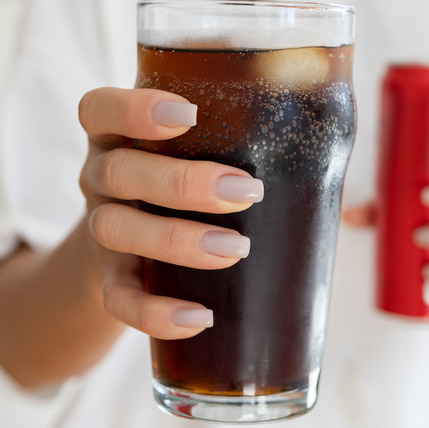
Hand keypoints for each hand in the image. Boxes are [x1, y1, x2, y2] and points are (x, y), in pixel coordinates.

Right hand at [78, 87, 263, 339]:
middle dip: (183, 183)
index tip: (187, 114)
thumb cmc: (182, 183)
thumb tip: (329, 128)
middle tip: (246, 192)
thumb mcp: (195, 150)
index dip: (133, 109)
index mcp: (118, 136)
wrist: (130, 247)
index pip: (100, 110)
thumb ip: (235, 134)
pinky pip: (119, 300)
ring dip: (176, 241)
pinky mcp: (110, 280)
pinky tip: (200, 318)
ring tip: (235, 248)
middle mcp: (101, 178)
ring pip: (115, 230)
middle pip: (118, 172)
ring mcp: (101, 230)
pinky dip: (155, 313)